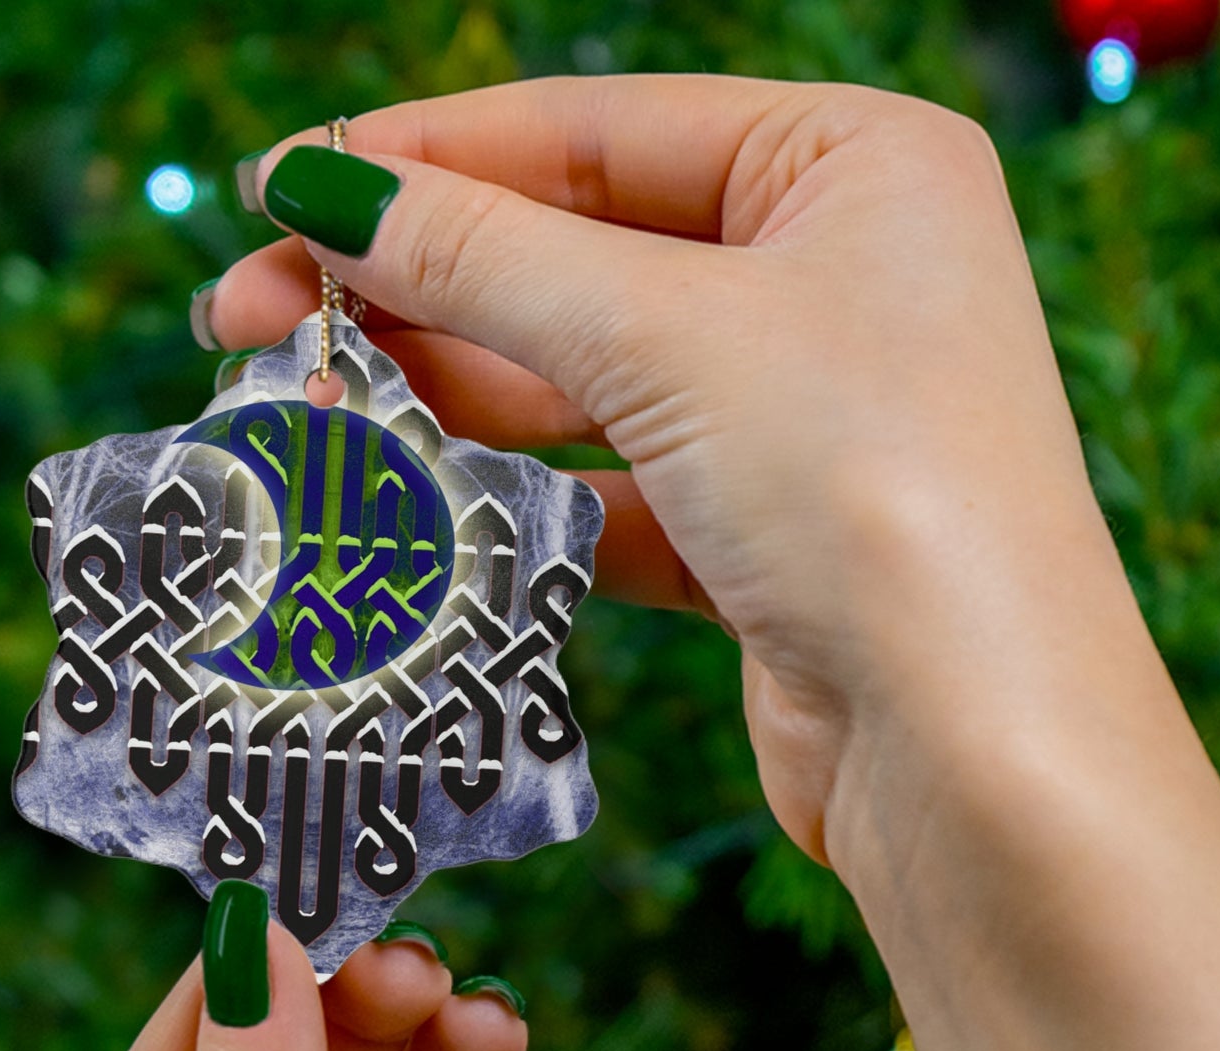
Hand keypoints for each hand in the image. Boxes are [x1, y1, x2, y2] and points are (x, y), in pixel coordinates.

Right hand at [205, 75, 1122, 867]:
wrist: (975, 751)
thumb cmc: (871, 493)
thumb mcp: (666, 336)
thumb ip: (485, 257)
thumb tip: (320, 190)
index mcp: (854, 164)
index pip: (594, 130)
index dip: (422, 159)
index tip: (274, 191)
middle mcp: (838, 275)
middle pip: (579, 253)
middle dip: (414, 285)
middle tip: (245, 319)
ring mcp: (805, 414)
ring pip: (587, 378)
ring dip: (449, 393)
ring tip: (308, 406)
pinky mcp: (769, 541)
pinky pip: (616, 489)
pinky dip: (521, 497)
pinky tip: (416, 500)